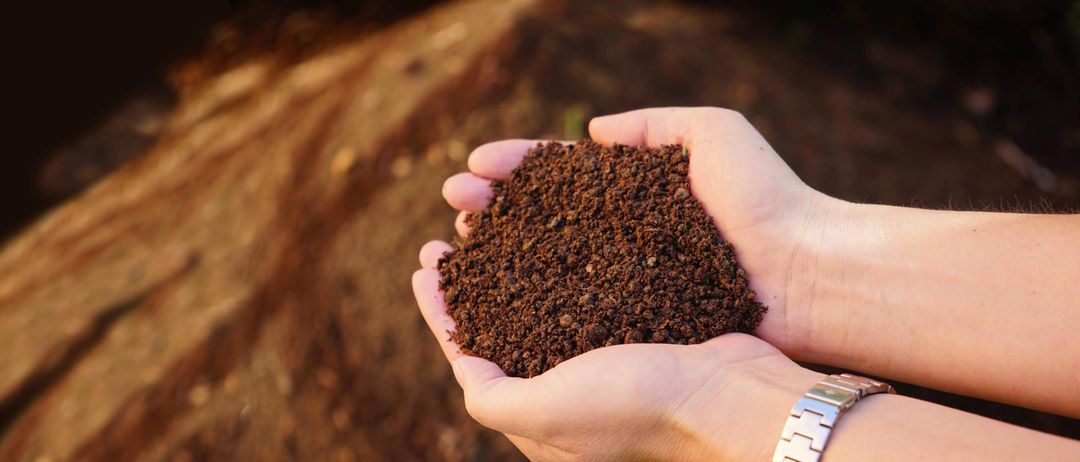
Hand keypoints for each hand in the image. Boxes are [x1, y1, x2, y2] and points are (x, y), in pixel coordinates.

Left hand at [413, 254, 819, 460]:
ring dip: (514, 255)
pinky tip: (556, 221)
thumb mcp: (548, 414)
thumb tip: (459, 363)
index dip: (442, 310)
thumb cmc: (640, 409)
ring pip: (543, 294)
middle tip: (454, 233)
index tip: (425, 265)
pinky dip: (563, 252)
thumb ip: (490, 396)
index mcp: (541, 417)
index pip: (470, 358)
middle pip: (504, 323)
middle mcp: (569, 387)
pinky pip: (586, 282)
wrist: (735, 396)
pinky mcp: (639, 325)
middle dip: (474, 277)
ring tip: (495, 216)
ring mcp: (606, 356)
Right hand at [440, 107, 837, 354]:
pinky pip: (568, 309)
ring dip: (497, 251)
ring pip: (543, 263)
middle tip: (453, 201)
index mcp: (633, 193)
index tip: (476, 164)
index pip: (560, 176)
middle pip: (540, 219)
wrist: (810, 274)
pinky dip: (526, 300)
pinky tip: (493, 293)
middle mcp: (620, 238)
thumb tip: (591, 132)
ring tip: (457, 240)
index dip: (516, 168)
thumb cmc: (769, 199)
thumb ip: (654, 122)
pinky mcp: (631, 323)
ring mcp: (622, 282)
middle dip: (492, 206)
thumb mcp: (715, 133)